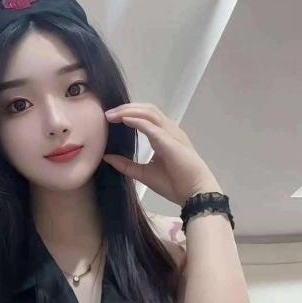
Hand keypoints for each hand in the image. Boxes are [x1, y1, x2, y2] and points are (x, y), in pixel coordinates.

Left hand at [102, 102, 221, 207]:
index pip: (146, 116)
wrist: (194, 194)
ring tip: (112, 115)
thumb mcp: (143, 173)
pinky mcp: (170, 141)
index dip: (128, 113)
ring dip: (129, 111)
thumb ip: (126, 165)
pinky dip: (137, 121)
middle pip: (147, 110)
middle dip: (126, 108)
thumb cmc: (174, 184)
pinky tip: (124, 120)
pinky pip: (152, 127)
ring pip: (149, 113)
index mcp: (164, 136)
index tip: (110, 118)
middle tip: (107, 114)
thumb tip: (107, 157)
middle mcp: (169, 131)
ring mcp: (171, 134)